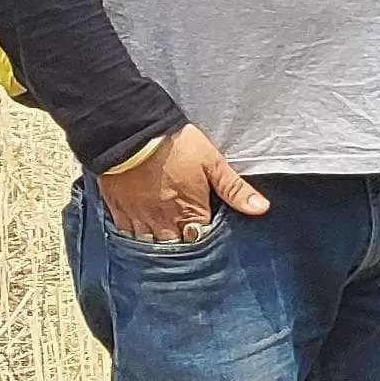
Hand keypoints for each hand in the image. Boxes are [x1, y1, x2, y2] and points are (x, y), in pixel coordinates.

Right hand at [99, 125, 267, 241]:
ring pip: (149, 245)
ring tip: (165, 238)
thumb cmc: (177, 145)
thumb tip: (261, 209)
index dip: (205, 239)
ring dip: (158, 244)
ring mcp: (138, 218)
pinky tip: (140, 233)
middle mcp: (163, 221)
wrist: (132, 132)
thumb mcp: (213, 163)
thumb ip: (235, 190)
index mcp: (189, 213)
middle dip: (182, 246)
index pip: (200, 240)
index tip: (208, 234)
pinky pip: (126, 234)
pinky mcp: (118, 210)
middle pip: (174, 248)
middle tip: (186, 238)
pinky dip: (134, 236)